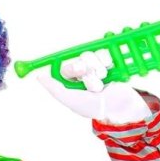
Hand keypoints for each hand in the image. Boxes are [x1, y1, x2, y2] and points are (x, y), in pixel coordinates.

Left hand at [35, 50, 150, 124]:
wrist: (120, 105)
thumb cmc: (95, 107)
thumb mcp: (72, 100)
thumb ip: (55, 89)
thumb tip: (39, 77)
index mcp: (70, 82)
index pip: (66, 66)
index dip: (73, 68)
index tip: (79, 72)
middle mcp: (80, 73)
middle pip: (79, 59)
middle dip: (87, 70)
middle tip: (93, 82)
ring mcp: (93, 66)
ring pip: (91, 55)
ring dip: (98, 70)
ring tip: (102, 83)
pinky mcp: (106, 62)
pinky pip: (103, 53)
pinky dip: (106, 64)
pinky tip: (109, 74)